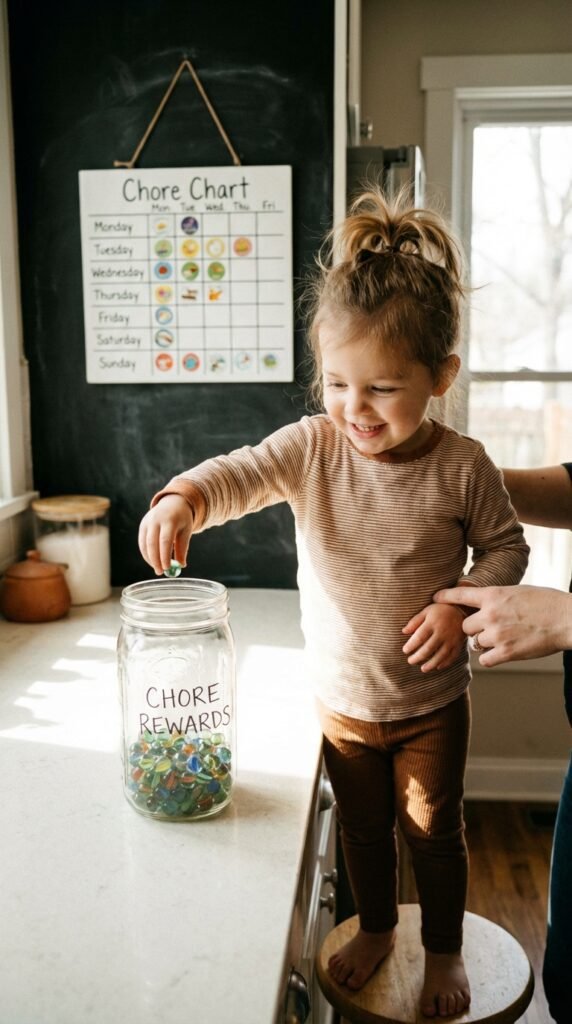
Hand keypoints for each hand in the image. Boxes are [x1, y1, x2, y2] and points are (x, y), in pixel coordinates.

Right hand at [138, 494, 192, 574]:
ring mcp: (147, 522)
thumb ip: (182, 548)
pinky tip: (153, 561)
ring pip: (145, 544)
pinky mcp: (142, 525)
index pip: (165, 540)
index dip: (164, 556)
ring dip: (150, 558)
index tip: (167, 568)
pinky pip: (142, 542)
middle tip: (160, 572)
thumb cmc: (182, 520)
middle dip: (155, 559)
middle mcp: (156, 520)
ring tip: (158, 568)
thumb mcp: (186, 531)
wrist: (173, 502)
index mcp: (169, 520)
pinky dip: (146, 553)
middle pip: (152, 543)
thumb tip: (181, 565)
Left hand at [402, 603, 467, 672]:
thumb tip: (403, 632)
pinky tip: (438, 667)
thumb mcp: (426, 611)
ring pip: (441, 655)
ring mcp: (451, 639)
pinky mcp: (459, 644)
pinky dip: (445, 663)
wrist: (462, 609)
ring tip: (423, 669)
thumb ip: (415, 621)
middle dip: (418, 657)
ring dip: (431, 664)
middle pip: (429, 648)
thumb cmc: (440, 610)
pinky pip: (452, 656)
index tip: (405, 651)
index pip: (419, 637)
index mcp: (432, 623)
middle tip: (410, 661)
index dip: (411, 645)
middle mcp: (442, 632)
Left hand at [433, 585, 571, 666]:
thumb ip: (498, 599)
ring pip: (476, 643)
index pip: (461, 594)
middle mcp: (490, 614)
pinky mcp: (506, 652)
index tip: (435, 599)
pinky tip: (503, 652)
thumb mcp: (518, 592)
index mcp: (493, 595)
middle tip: (491, 629)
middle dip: (475, 629)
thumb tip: (486, 605)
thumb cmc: (546, 603)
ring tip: (506, 638)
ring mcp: (497, 634)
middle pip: (466, 626)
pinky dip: (491, 658)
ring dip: (486, 644)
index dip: (446, 597)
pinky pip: (485, 659)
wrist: (565, 619)